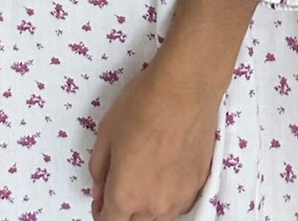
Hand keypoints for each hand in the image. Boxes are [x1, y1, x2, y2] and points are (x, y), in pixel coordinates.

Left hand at [88, 59, 221, 220]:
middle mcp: (154, 205)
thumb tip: (100, 188)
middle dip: (123, 210)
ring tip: (144, 175)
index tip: (100, 199)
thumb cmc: (141, 106)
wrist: (185, 89)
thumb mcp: (105, 133)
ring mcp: (180, 198)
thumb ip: (98, 168)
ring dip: (146, 205)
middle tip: (120, 183)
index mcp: (125, 195)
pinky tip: (165, 171)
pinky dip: (167, 196)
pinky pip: (178, 203)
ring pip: (158, 216)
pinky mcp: (199, 185)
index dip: (100, 212)